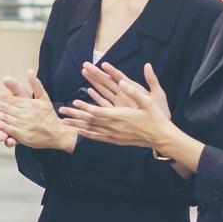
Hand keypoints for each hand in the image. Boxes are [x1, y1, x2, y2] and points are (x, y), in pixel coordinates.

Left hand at [0, 71, 74, 152]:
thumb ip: (35, 84)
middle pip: (3, 106)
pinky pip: (11, 129)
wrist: (59, 133)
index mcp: (26, 103)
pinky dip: (2, 125)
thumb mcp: (43, 98)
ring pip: (5, 117)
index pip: (6, 98)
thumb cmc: (49, 115)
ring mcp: (24, 124)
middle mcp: (24, 112)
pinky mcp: (24, 135)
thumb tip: (30, 71)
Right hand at [0, 76, 29, 146]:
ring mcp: (8, 128)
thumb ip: (14, 86)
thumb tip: (5, 78)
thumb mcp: (22, 93)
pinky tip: (9, 142)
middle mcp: (2, 119)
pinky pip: (11, 140)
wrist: (44, 117)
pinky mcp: (16, 137)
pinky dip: (10, 142)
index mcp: (2, 107)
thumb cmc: (29, 104)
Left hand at [59, 66, 173, 149]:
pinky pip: (98, 138)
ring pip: (91, 130)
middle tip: (61, 113)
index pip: (97, 112)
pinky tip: (80, 132)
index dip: (84, 107)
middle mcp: (114, 127)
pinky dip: (87, 134)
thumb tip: (122, 81)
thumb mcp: (147, 101)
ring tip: (64, 123)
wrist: (161, 137)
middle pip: (90, 122)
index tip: (74, 102)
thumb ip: (134, 91)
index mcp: (120, 116)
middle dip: (75, 116)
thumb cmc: (155, 117)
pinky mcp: (117, 141)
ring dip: (77, 126)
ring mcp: (114, 135)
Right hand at [81, 61, 170, 117]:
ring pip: (104, 90)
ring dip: (94, 81)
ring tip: (84, 72)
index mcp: (133, 89)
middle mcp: (124, 94)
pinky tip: (89, 90)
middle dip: (97, 73)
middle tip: (85, 65)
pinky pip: (105, 103)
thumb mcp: (158, 94)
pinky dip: (97, 97)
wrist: (160, 127)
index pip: (120, 77)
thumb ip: (151, 80)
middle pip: (108, 81)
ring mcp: (120, 102)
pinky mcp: (118, 111)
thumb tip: (147, 65)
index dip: (111, 71)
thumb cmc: (160, 110)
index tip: (103, 64)